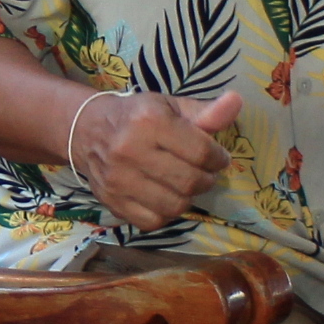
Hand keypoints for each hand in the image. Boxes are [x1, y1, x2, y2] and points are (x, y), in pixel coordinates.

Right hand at [74, 90, 241, 229]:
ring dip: (187, 198)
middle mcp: (130, 150)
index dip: (218, 159)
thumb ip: (205, 111)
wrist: (86, 130)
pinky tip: (163, 196)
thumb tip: (236, 102)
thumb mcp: (170, 106)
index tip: (218, 158)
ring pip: (174, 206)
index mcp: (149, 120)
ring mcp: (118, 179)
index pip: (201, 152)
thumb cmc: (136, 116)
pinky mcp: (111, 201)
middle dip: (206, 180)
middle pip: (189, 182)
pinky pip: (153, 221)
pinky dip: (165, 213)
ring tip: (184, 184)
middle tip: (204, 172)